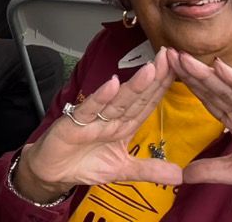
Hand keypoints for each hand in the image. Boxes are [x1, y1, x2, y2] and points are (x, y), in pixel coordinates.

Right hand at [14, 49, 180, 202]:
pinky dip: (100, 98)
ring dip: (134, 85)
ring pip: (118, 101)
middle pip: (136, 97)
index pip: (147, 104)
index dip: (163, 87)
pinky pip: (90, 109)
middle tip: (169, 56)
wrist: (52, 171)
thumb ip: (149, 170)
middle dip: (154, 77)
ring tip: (150, 69)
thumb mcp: (122, 170)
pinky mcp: (74, 124)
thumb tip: (179, 176)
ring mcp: (93, 119)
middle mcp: (111, 118)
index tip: (180, 68)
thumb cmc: (84, 164)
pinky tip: (111, 84)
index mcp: (124, 126)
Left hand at [168, 50, 231, 201]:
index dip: (190, 86)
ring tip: (184, 57)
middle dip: (192, 72)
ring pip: (229, 87)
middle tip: (168, 54)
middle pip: (214, 88)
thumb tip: (183, 176)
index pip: (210, 99)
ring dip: (206, 72)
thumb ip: (211, 171)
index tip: (167, 71)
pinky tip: (220, 66)